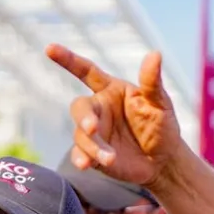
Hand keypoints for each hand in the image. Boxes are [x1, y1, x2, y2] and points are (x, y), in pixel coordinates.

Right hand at [46, 45, 182, 187]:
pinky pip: (79, 154)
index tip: (50, 48)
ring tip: (110, 158)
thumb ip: (152, 82)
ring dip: (92, 146)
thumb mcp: (160, 104)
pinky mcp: (92, 154)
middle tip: (92, 128)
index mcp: (111, 90)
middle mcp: (98, 109)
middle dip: (84, 118)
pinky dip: (81, 158)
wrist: (163, 161)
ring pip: (80, 134)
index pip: (87, 71)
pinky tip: (85, 165)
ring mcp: (93, 133)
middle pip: (80, 107)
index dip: (68, 60)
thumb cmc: (162, 126)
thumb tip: (155, 54)